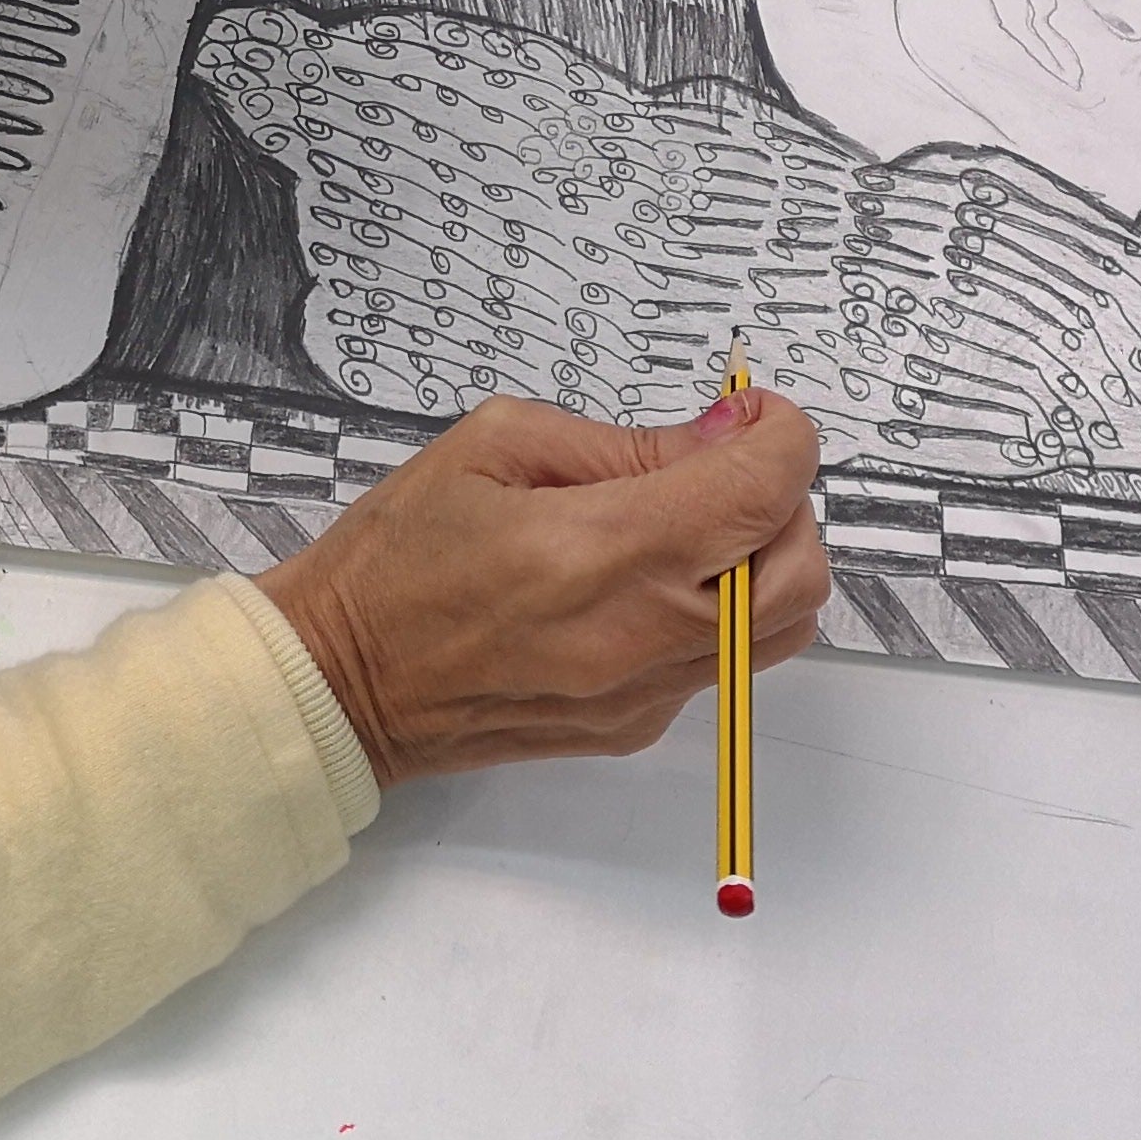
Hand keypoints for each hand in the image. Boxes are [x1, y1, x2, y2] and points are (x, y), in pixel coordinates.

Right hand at [253, 389, 828, 789]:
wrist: (341, 679)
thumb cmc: (397, 556)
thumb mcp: (495, 445)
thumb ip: (624, 444)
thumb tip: (720, 435)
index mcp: (598, 550)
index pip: (760, 493)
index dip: (780, 436)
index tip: (750, 412)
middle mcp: (635, 633)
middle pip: (800, 573)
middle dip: (786, 502)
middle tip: (727, 464)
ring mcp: (640, 692)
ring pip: (781, 630)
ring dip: (766, 563)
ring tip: (695, 523)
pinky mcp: (632, 727)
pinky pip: (722, 666)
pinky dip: (720, 612)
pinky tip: (648, 578)